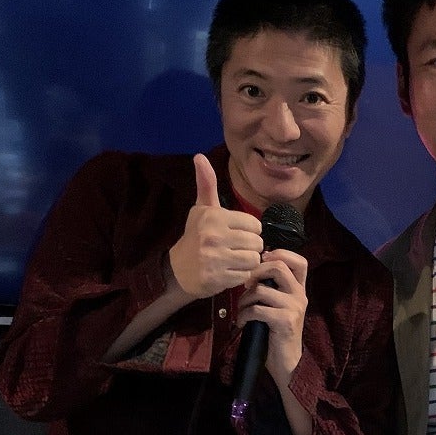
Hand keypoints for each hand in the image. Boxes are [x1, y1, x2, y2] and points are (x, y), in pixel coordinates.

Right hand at [167, 153, 263, 299]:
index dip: (250, 231)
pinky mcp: (217, 278)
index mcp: (214, 217)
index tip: (238, 234)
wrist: (178, 269)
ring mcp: (215, 259)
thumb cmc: (196, 236)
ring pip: (253, 260)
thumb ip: (206, 184)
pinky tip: (229, 272)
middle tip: (237, 249)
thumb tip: (199, 156)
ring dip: (247, 263)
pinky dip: (240, 277)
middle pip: (257, 243)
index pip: (254, 225)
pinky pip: (245, 277)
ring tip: (235, 260)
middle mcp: (214, 236)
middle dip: (251, 248)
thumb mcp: (202, 209)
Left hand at [237, 248, 308, 385]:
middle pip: (278, 267)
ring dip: (244, 300)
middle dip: (255, 273)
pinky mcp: (285, 321)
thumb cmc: (277, 333)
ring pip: (261, 290)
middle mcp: (300, 295)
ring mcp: (294, 307)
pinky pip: (257, 309)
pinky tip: (243, 323)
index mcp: (299, 289)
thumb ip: (272, 288)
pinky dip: (244, 315)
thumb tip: (251, 270)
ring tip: (242, 310)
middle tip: (245, 286)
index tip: (262, 262)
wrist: (287, 362)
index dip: (279, 254)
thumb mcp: (278, 306)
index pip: (298, 260)